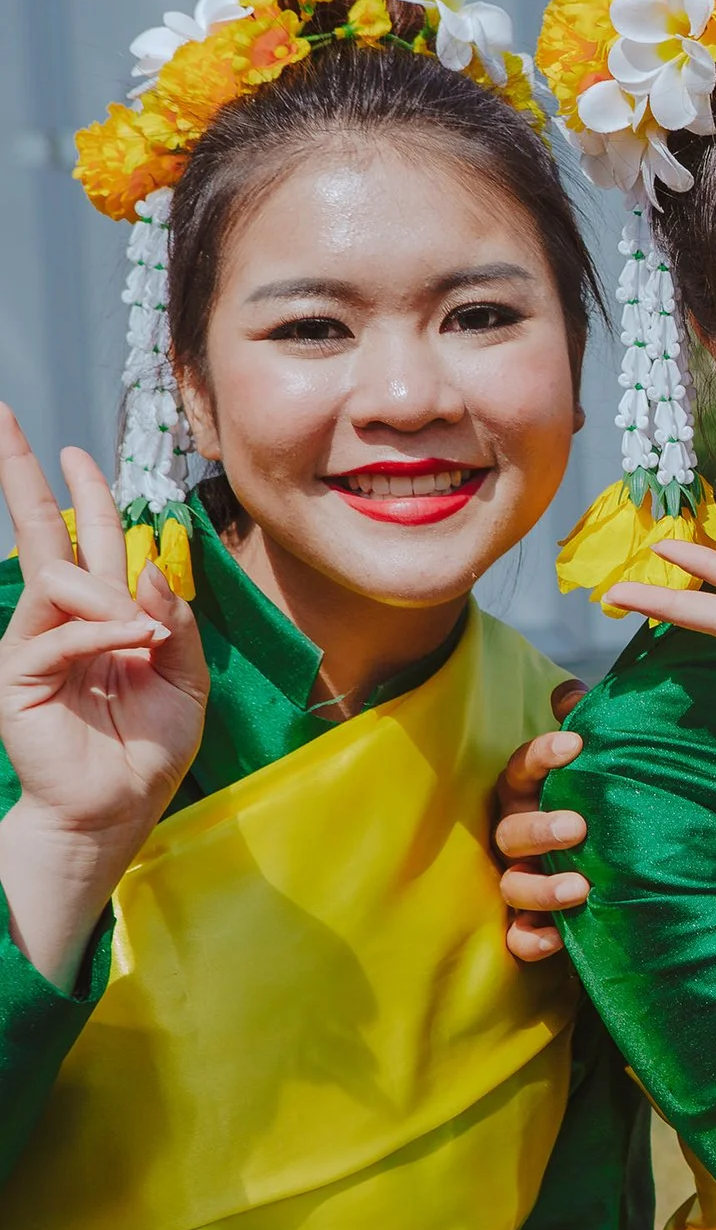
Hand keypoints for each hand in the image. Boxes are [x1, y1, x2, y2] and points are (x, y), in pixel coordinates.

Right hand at [0, 403, 208, 984]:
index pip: (90, 542)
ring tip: (142, 639)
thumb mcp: (185, 678)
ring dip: (109, 597)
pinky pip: (57, 630)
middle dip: (26, 477)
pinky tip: (131, 648)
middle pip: (42, 533)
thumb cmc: (149, 748)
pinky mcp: (19, 674)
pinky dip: (101, 633)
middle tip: (8, 422)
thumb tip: (155, 564)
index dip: (84, 496)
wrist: (119, 808)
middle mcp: (63, 619)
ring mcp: (35, 642)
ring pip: (59, 577)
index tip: (75, 450)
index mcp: (104, 615)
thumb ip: (175, 620)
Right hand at [495, 679, 588, 963]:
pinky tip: (558, 938)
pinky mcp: (532, 924)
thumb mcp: (608, 769)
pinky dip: (533, 939)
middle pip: (510, 831)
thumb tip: (570, 692)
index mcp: (530, 795)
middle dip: (541, 829)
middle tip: (578, 827)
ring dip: (541, 887)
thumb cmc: (610, 806)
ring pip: (511, 885)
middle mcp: (518, 836)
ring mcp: (521, 880)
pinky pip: (518, 938)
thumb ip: (593, 727)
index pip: (521, 769)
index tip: (576, 745)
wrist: (631, 872)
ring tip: (580, 887)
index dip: (541, 755)